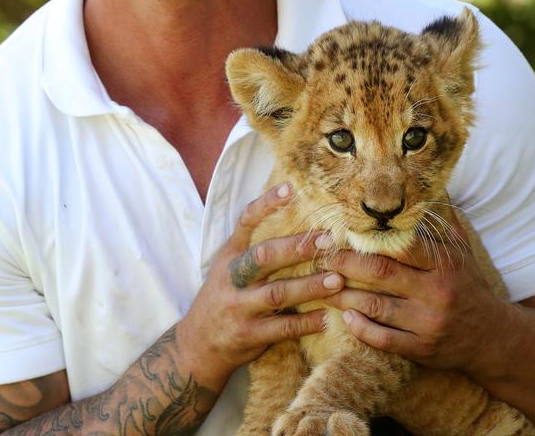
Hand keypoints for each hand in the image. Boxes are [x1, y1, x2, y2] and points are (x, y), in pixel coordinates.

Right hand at [176, 183, 343, 388]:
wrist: (196, 346)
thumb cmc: (222, 299)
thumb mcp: (227, 269)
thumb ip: (252, 249)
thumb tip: (293, 217)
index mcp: (229, 256)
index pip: (245, 222)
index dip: (266, 204)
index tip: (291, 188)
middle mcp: (232, 279)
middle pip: (264, 257)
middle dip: (297, 248)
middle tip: (328, 240)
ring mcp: (239, 307)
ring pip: (278, 294)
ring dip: (310, 287)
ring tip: (338, 280)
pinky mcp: (249, 335)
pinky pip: (282, 328)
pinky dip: (306, 323)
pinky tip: (327, 317)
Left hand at [320, 208, 512, 376]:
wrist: (494, 337)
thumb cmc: (469, 286)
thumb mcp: (462, 251)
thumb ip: (443, 221)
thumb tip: (430, 184)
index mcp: (444, 265)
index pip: (403, 246)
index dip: (369, 239)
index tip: (343, 233)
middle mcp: (437, 293)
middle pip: (382, 273)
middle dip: (347, 264)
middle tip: (324, 258)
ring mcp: (428, 323)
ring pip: (377, 307)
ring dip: (345, 298)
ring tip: (323, 287)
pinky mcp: (422, 349)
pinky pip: (384, 339)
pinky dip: (361, 329)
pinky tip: (345, 318)